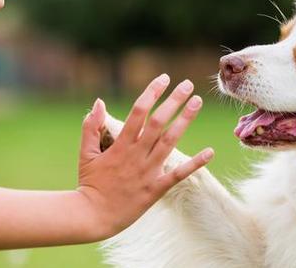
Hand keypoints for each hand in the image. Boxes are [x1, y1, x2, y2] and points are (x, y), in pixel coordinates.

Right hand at [76, 74, 213, 237]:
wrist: (92, 216)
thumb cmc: (89, 183)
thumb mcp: (86, 153)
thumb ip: (91, 127)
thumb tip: (99, 102)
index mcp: (120, 145)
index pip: (138, 112)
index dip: (152, 93)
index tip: (164, 79)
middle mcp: (136, 155)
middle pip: (158, 122)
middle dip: (174, 101)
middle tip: (188, 84)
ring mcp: (147, 172)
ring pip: (170, 141)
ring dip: (185, 120)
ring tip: (197, 102)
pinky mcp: (156, 189)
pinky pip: (178, 174)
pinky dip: (195, 163)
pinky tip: (210, 151)